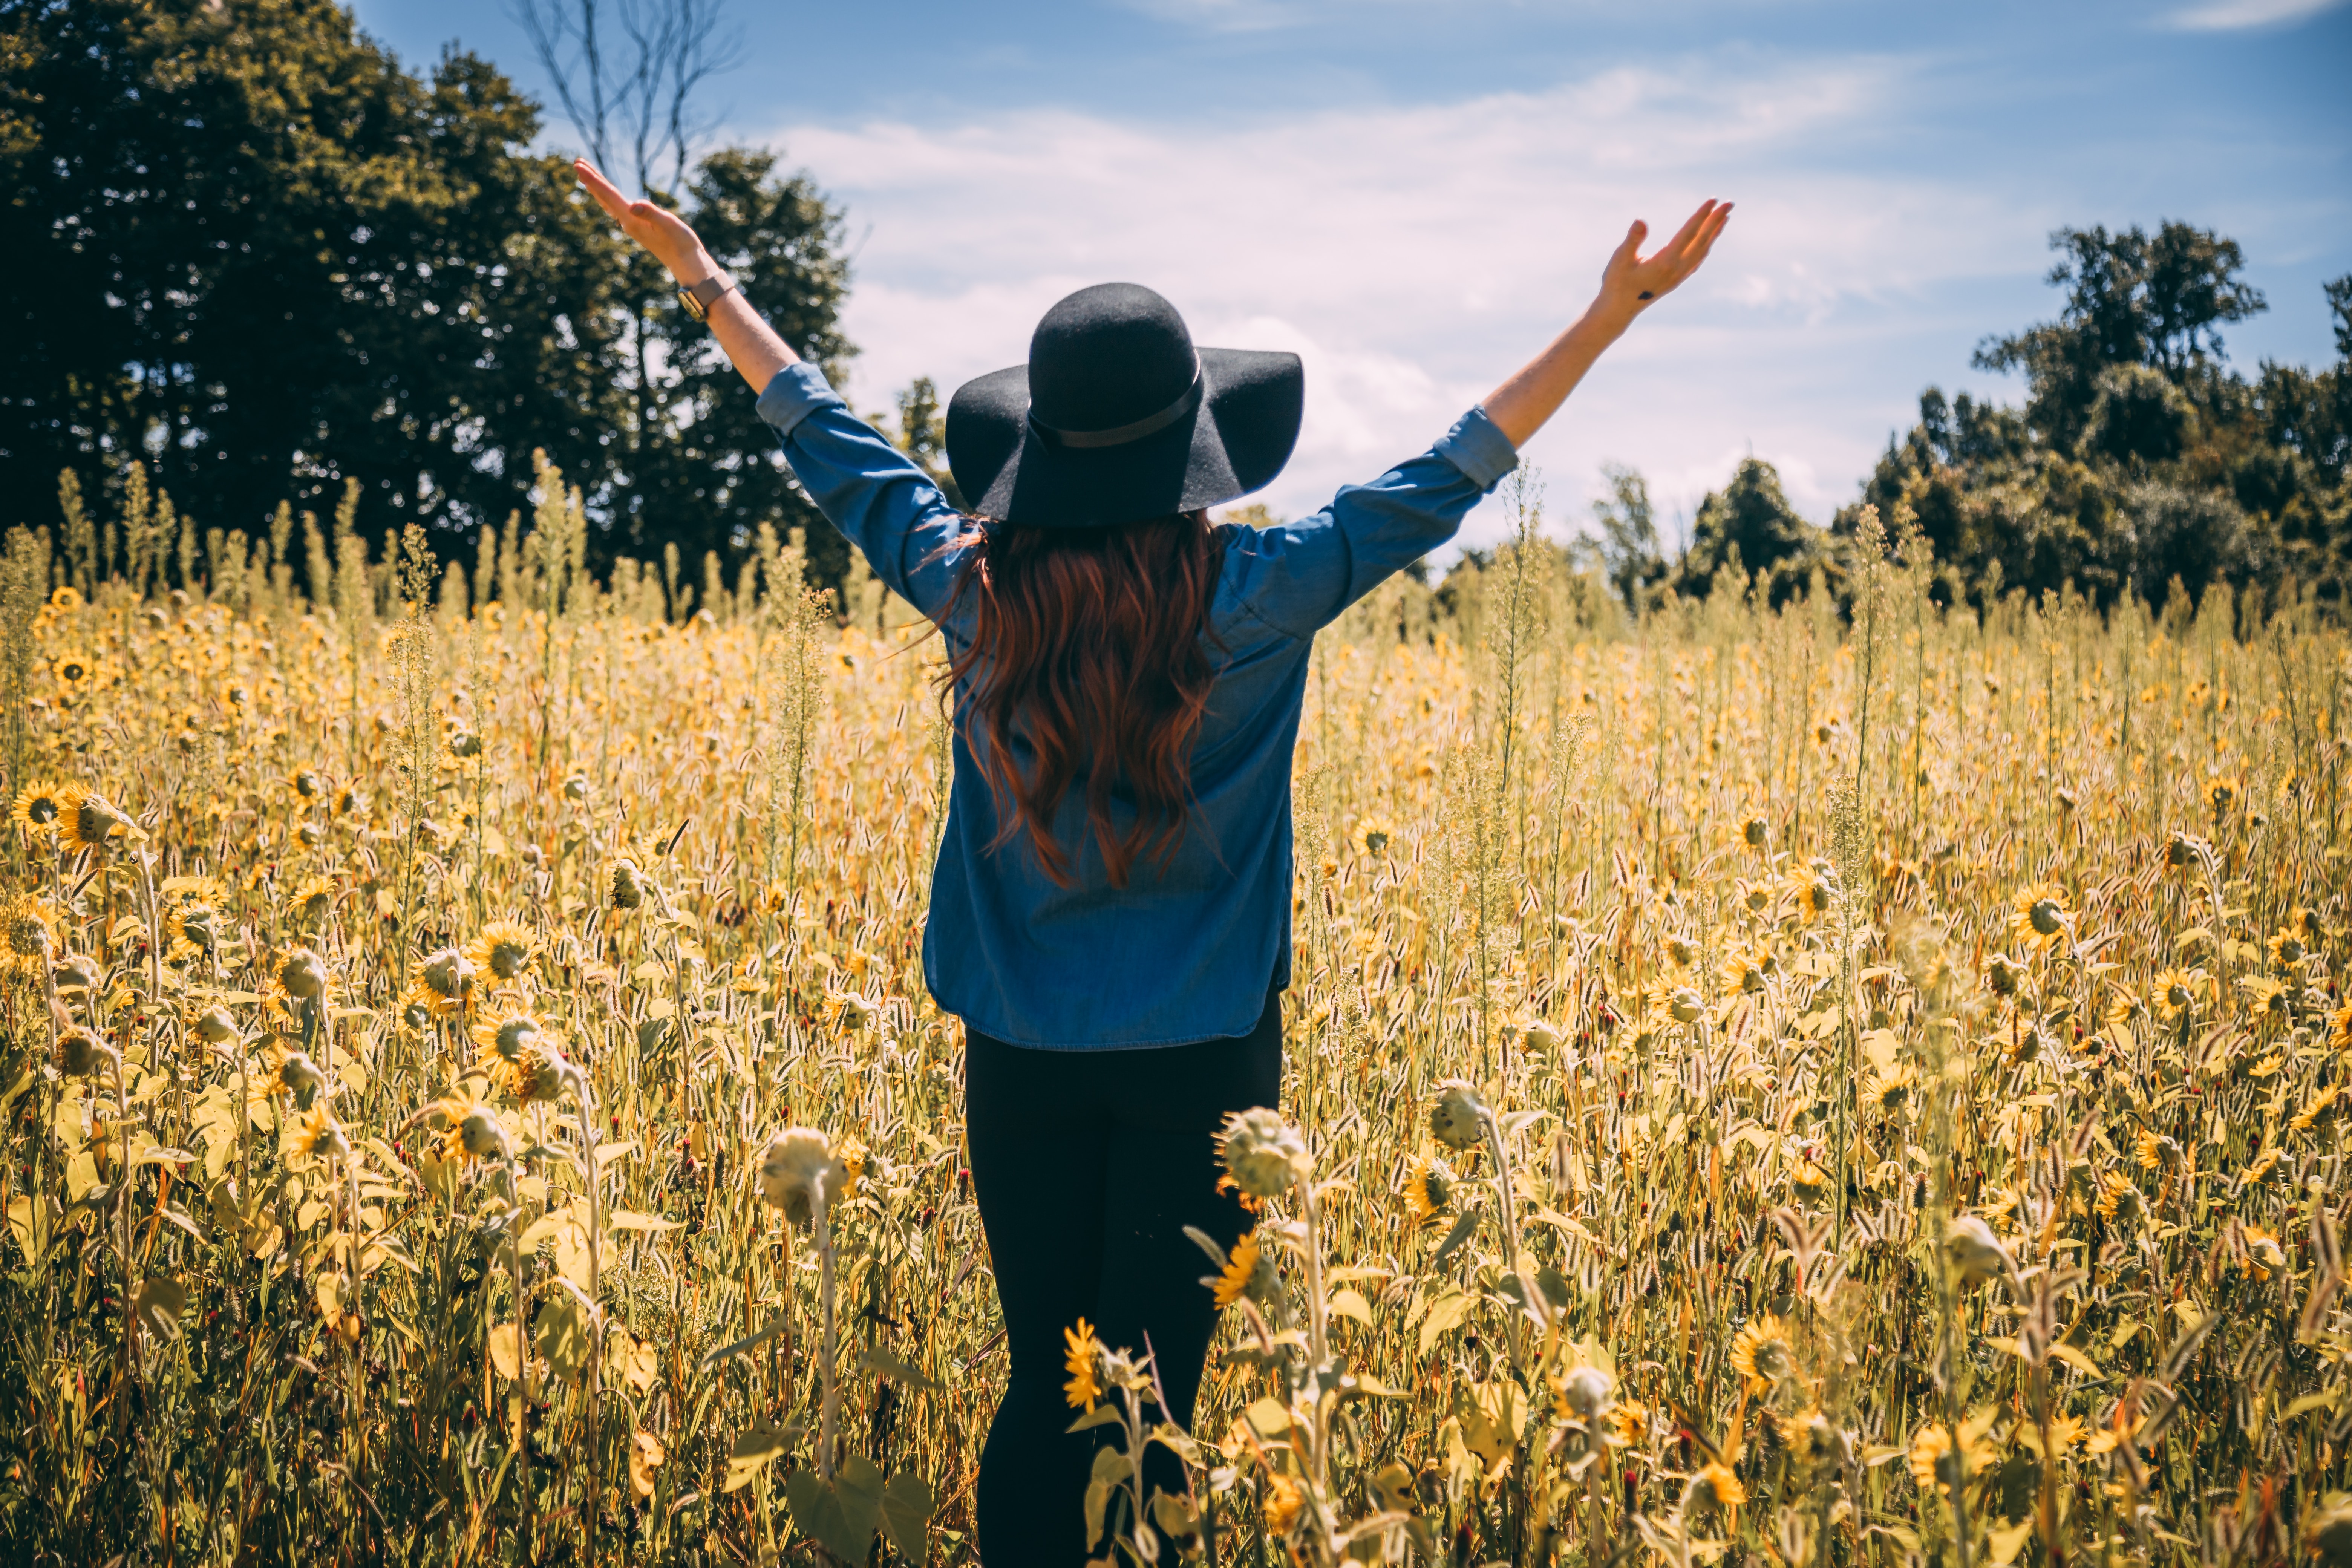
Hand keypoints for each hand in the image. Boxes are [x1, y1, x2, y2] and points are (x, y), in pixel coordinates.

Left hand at [575, 158, 714, 282]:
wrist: (686, 263)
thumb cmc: (681, 243)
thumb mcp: (668, 224)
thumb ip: (650, 213)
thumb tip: (633, 205)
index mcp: (631, 219)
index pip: (608, 195)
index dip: (593, 179)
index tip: (578, 166)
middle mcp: (627, 222)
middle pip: (604, 197)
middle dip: (591, 180)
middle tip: (577, 163)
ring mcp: (632, 225)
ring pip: (608, 203)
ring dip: (597, 188)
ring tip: (587, 176)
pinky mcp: (638, 227)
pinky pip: (617, 208)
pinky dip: (608, 198)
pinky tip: (607, 196)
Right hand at [1595, 199, 1731, 319]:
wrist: (1618, 309)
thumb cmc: (1616, 282)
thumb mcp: (1620, 259)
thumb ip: (1632, 240)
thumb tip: (1640, 220)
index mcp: (1665, 262)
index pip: (1688, 234)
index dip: (1701, 216)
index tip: (1713, 200)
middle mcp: (1677, 269)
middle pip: (1702, 241)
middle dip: (1716, 220)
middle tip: (1729, 202)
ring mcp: (1679, 275)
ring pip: (1702, 250)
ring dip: (1715, 232)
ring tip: (1725, 215)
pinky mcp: (1677, 279)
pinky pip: (1698, 259)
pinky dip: (1707, 245)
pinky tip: (1710, 237)